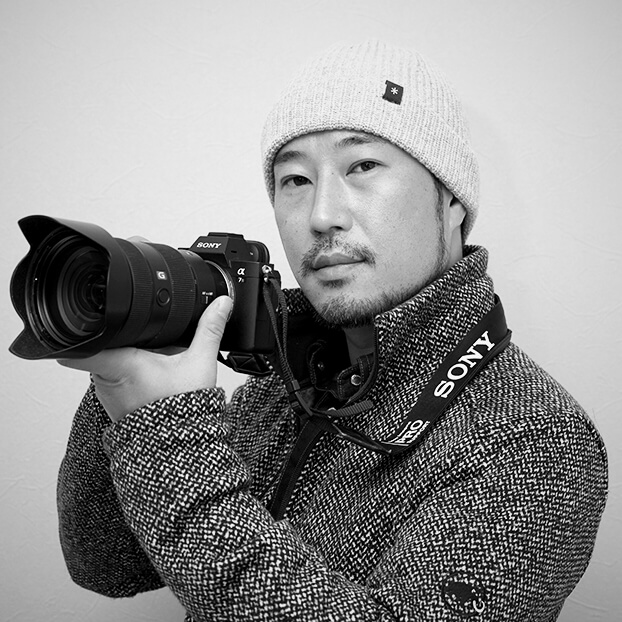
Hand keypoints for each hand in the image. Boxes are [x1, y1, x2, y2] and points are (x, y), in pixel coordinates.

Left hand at [58, 295, 232, 421]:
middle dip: (120, 336)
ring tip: (150, 358)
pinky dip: (128, 372)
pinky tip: (150, 374)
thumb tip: (221, 304)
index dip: (77, 331)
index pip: (80, 347)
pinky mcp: (113, 403)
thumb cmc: (183, 410)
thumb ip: (210, 329)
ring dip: (124, 355)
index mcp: (121, 363)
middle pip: (101, 343)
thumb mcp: (200, 362)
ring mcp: (107, 392)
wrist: (180, 447)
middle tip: (144, 338)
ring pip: (107, 360)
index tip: (81, 322)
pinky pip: (114, 377)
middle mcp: (106, 378)